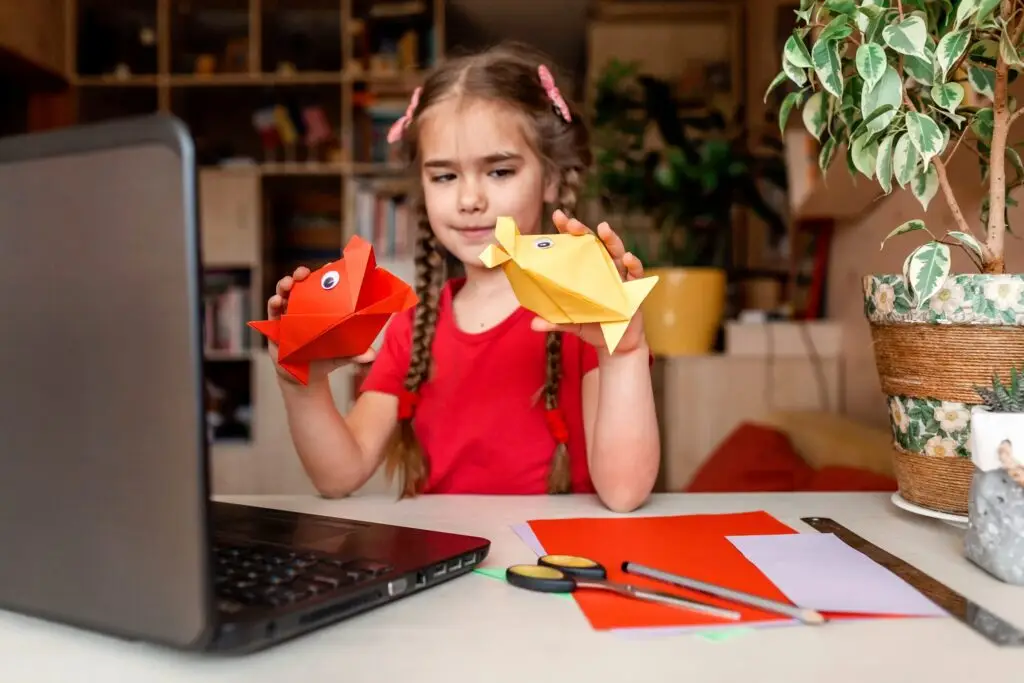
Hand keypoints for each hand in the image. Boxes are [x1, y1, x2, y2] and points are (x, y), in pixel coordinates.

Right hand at [266, 267, 375, 385]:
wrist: (305, 378)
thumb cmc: (326, 359)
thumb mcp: (343, 355)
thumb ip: (356, 354)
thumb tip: (371, 355)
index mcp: (321, 309)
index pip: (322, 287)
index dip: (324, 275)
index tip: (329, 266)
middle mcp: (303, 308)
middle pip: (300, 285)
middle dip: (300, 274)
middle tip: (303, 273)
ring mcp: (288, 316)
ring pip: (284, 294)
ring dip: (284, 285)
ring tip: (288, 284)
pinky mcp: (276, 328)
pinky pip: (272, 313)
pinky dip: (273, 304)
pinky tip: (277, 301)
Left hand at [530, 210, 648, 354]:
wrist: (616, 344)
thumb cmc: (592, 325)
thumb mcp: (571, 323)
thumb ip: (554, 321)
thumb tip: (533, 324)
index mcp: (586, 270)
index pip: (575, 246)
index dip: (567, 230)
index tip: (558, 216)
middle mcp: (603, 267)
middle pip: (594, 243)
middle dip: (583, 230)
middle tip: (572, 223)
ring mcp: (619, 275)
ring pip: (616, 251)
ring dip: (611, 239)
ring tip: (604, 228)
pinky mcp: (634, 287)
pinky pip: (635, 272)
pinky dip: (633, 264)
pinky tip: (627, 257)